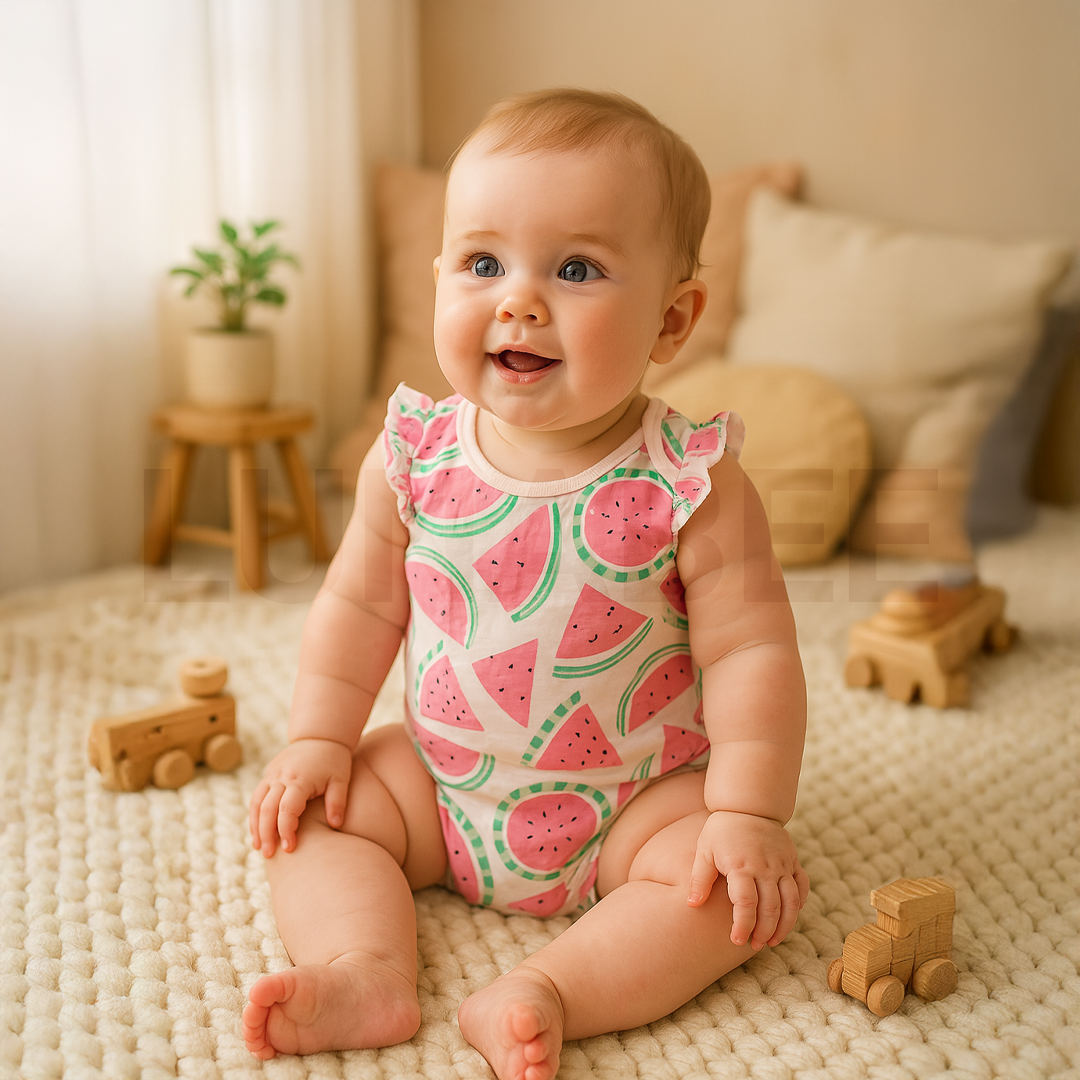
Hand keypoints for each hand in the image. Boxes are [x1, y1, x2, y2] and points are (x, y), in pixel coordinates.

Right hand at [248, 738, 353, 856]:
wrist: (321, 735)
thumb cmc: (334, 759)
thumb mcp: (341, 779)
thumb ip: (338, 801)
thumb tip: (335, 825)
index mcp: (300, 779)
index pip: (287, 809)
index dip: (286, 830)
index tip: (290, 848)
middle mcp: (282, 776)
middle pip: (267, 809)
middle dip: (266, 834)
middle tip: (269, 855)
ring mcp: (273, 774)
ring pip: (257, 803)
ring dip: (256, 826)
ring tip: (259, 847)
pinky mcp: (269, 774)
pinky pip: (257, 796)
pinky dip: (255, 814)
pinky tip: (258, 831)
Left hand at [687, 810, 809, 949]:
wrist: (747, 805)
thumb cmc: (721, 830)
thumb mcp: (704, 850)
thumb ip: (699, 878)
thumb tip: (692, 904)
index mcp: (741, 865)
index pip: (745, 903)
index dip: (742, 925)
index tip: (736, 940)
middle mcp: (764, 865)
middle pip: (770, 907)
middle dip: (764, 931)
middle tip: (755, 945)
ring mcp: (781, 863)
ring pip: (790, 901)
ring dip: (784, 925)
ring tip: (773, 940)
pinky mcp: (792, 859)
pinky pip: (801, 885)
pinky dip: (798, 904)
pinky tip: (789, 917)